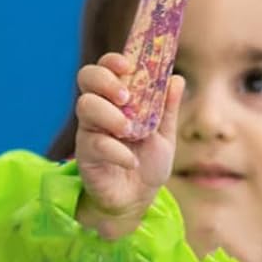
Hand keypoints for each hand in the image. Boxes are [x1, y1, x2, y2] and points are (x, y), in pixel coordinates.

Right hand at [73, 54, 183, 238]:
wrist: (137, 200)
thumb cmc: (147, 163)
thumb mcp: (164, 134)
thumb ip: (167, 108)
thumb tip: (177, 78)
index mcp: (116, 100)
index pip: (105, 68)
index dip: (113, 61)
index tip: (129, 66)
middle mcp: (99, 110)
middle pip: (87, 78)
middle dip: (106, 81)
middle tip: (126, 98)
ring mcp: (89, 131)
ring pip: (85, 106)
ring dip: (109, 114)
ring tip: (129, 130)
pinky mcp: (86, 155)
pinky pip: (95, 144)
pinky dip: (117, 152)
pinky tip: (132, 162)